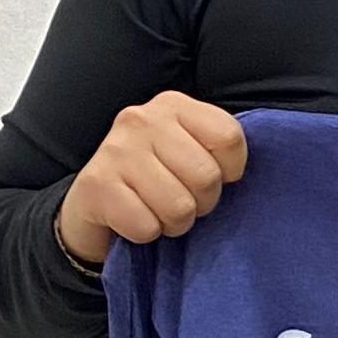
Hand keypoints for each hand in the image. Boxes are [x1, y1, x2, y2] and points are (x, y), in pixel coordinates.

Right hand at [57, 92, 248, 262]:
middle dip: (202, 202)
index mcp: (173, 105)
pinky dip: (146, 233)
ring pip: (179, 207)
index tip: (214, 177)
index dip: (230, 170)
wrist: (93, 202)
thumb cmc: (156, 176)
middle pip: (207, 176)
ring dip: (174, 222)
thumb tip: (244, 174)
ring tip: (159, 211)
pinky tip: (135, 218)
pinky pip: (146, 227)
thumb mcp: (189, 149)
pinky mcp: (95, 185)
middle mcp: (141, 119)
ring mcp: (114, 150)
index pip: (228, 138)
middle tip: (182, 201)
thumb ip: (217, 148)